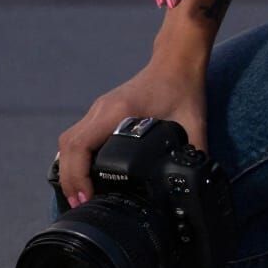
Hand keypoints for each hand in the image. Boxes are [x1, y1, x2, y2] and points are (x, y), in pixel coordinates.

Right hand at [57, 59, 208, 205]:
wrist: (177, 62)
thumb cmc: (184, 88)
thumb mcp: (192, 123)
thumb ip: (195, 153)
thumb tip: (199, 184)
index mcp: (118, 111)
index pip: (81, 144)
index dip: (77, 175)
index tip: (85, 198)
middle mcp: (102, 109)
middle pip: (68, 145)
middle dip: (69, 179)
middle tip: (81, 205)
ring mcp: (99, 109)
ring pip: (69, 141)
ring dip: (70, 169)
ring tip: (81, 196)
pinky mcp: (102, 113)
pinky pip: (78, 137)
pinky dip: (76, 158)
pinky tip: (86, 176)